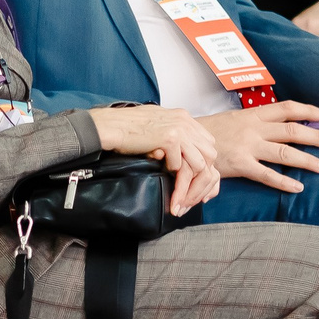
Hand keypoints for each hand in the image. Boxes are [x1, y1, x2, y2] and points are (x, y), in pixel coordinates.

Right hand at [87, 105, 220, 212]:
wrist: (108, 126)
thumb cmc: (127, 130)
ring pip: (199, 164)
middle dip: (202, 181)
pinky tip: (162, 177)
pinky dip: (173, 175)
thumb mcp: (158, 128)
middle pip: (210, 156)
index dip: (205, 168)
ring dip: (189, 186)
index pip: (208, 145)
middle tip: (190, 200)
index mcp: (184, 118)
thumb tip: (181, 160)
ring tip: (179, 200)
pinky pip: (180, 165)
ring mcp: (179, 128)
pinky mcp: (169, 138)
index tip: (197, 187)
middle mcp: (185, 121)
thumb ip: (174, 139)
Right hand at [202, 101, 318, 193]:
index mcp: (254, 114)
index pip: (287, 108)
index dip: (309, 111)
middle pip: (293, 130)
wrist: (186, 141)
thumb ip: (257, 122)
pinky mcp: (240, 165)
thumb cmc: (211, 131)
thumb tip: (279, 127)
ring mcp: (248, 147)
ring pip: (285, 153)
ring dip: (307, 160)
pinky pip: (267, 175)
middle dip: (316, 137)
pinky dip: (284, 181)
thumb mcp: (235, 119)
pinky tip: (298, 187)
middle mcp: (254, 128)